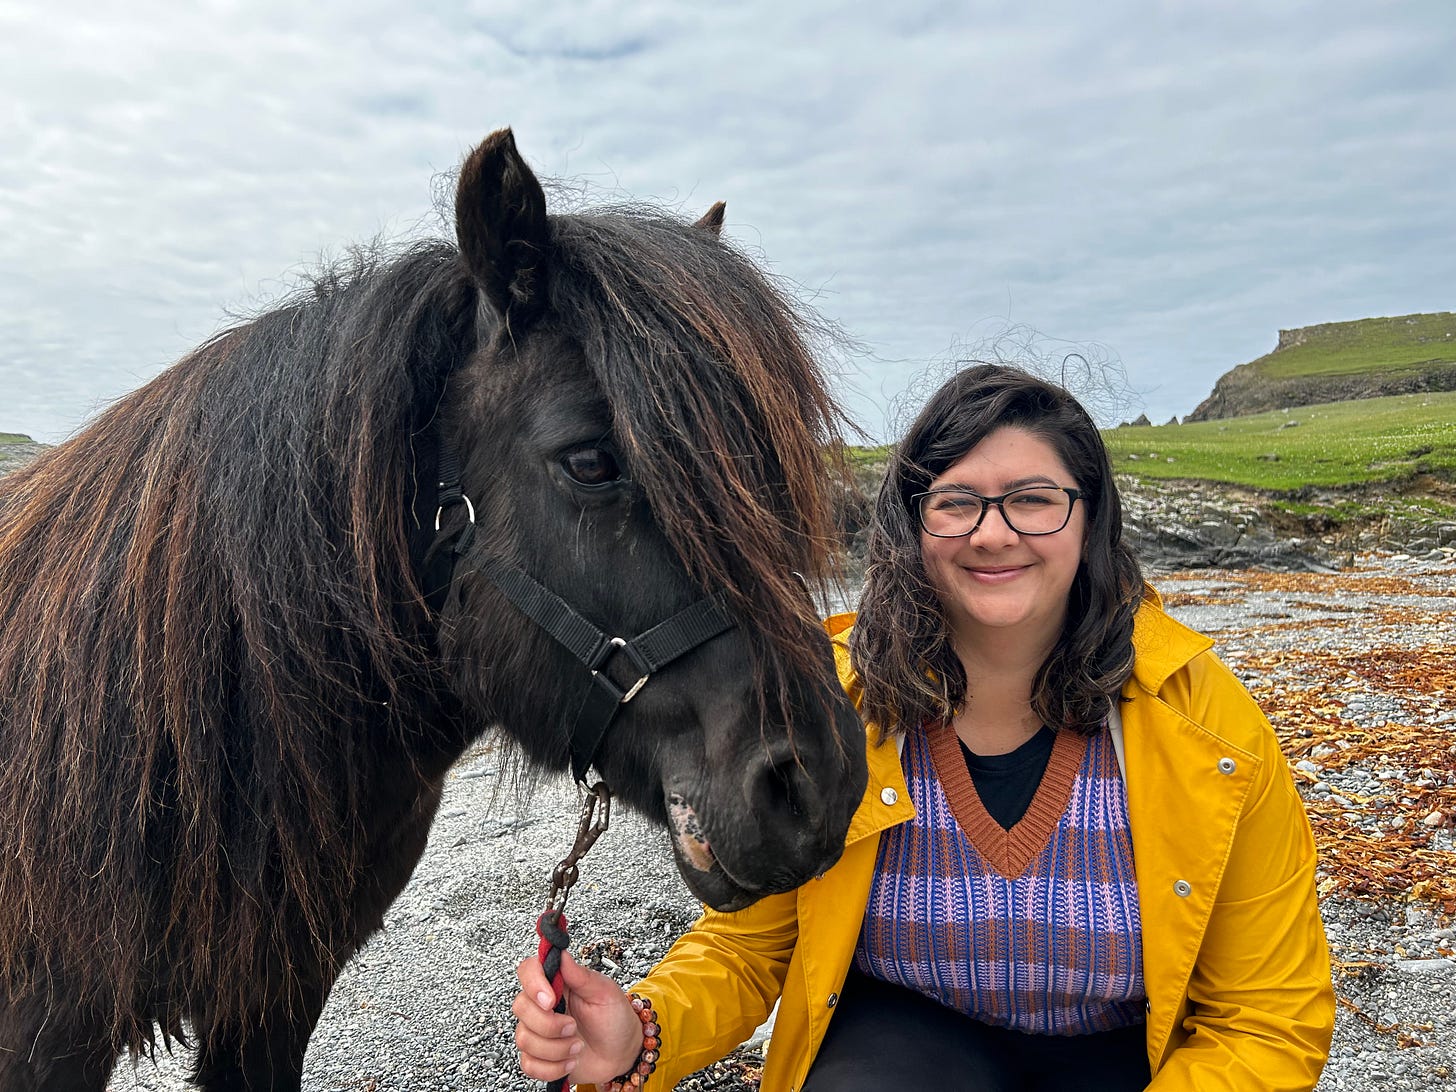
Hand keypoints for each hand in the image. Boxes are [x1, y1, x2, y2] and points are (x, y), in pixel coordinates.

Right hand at [513, 951, 645, 1084]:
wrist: (622, 1054)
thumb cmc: (615, 1019)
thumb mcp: (605, 992)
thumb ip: (580, 975)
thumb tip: (561, 953)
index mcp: (557, 983)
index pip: (528, 971)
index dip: (533, 983)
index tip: (550, 999)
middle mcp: (542, 1005)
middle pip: (521, 1007)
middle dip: (549, 1024)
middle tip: (573, 1027)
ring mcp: (538, 1032)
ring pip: (524, 1039)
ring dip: (556, 1048)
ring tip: (578, 1046)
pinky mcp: (538, 1057)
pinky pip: (529, 1064)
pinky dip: (553, 1067)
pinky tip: (571, 1061)